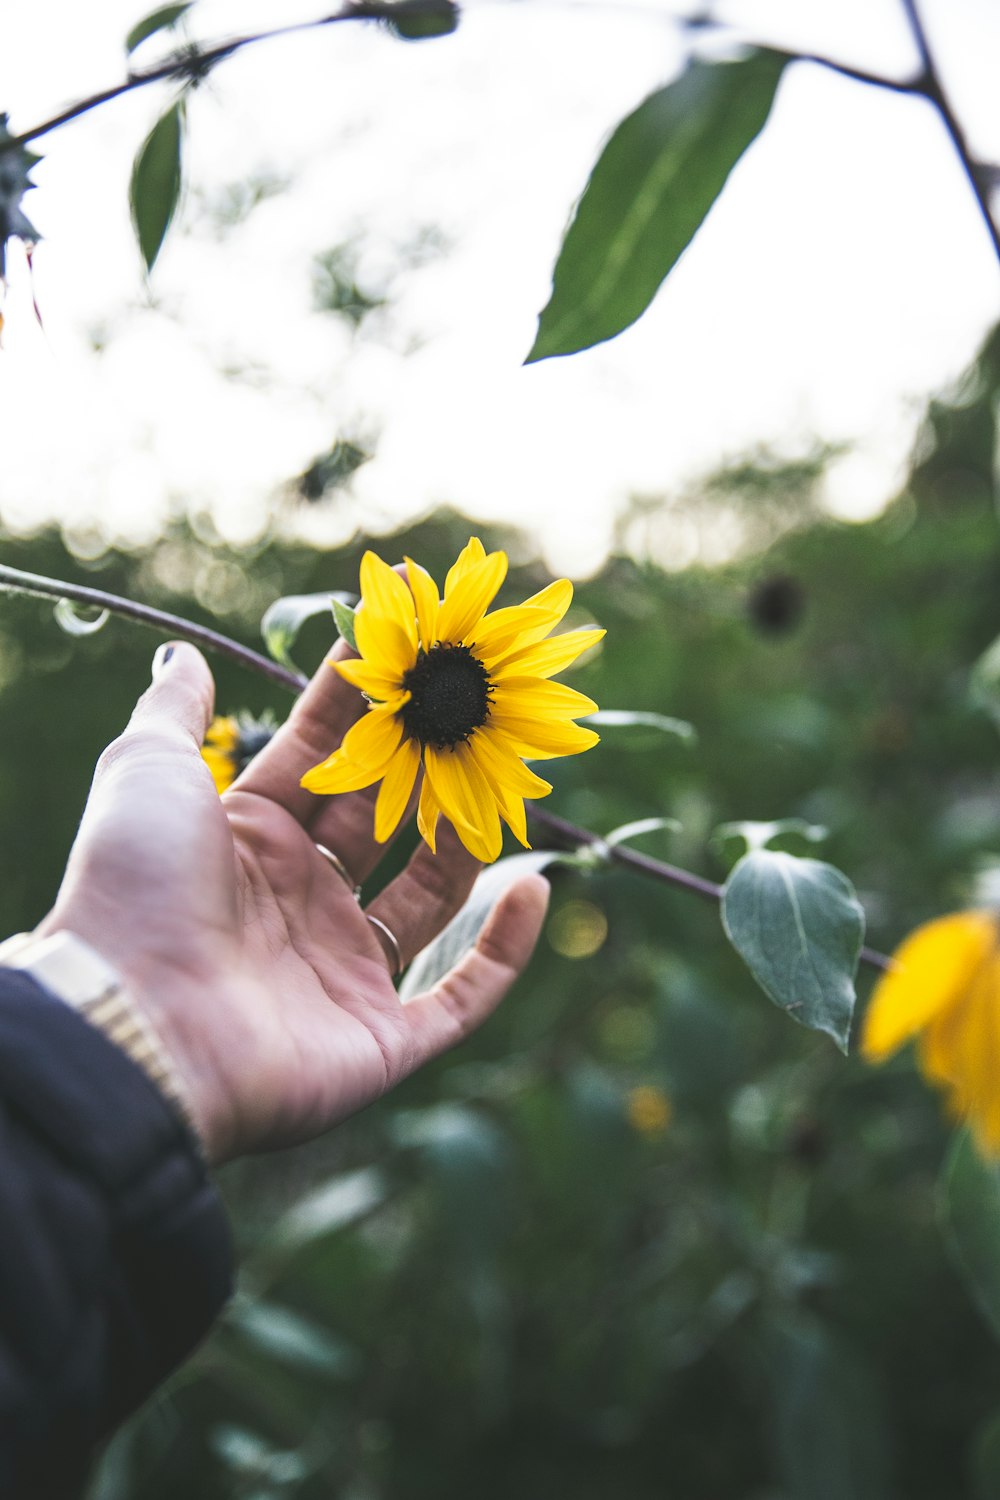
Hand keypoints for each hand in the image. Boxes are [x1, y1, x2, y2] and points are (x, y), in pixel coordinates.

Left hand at [36, 639, 548, 1161]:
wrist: (132, 1027)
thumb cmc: (134, 889)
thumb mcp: (146, 772)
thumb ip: (172, 711)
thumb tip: (182, 652)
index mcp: (253, 840)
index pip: (326, 757)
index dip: (364, 704)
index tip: (409, 647)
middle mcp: (302, 902)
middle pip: (388, 820)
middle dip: (430, 764)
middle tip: (475, 707)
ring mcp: (344, 971)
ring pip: (431, 896)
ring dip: (470, 840)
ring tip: (507, 780)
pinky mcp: (381, 1040)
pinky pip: (461, 998)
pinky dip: (503, 949)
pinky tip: (533, 888)